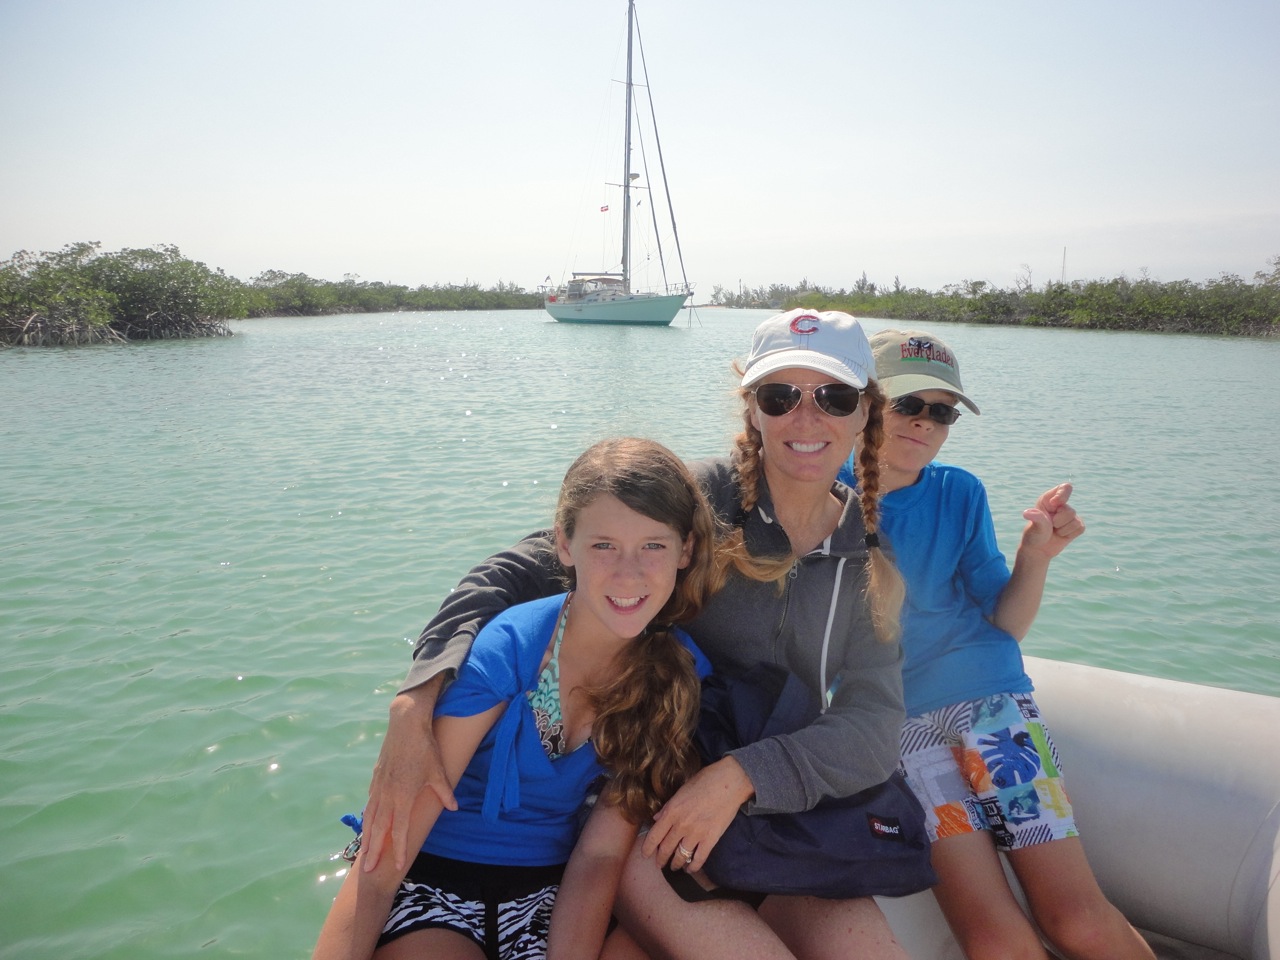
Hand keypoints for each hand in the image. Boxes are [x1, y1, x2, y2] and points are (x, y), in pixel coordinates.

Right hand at [360, 684, 455, 872]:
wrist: (406, 726)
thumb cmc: (425, 748)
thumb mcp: (438, 771)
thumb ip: (444, 792)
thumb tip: (453, 807)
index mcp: (403, 797)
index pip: (398, 830)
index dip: (397, 849)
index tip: (395, 865)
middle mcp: (387, 795)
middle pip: (378, 829)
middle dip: (374, 851)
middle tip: (367, 870)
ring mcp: (379, 787)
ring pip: (370, 817)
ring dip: (367, 836)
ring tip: (363, 852)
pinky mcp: (375, 778)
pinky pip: (370, 802)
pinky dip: (368, 816)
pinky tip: (368, 823)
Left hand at [641, 757, 753, 872]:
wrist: (730, 782)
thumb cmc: (705, 780)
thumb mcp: (681, 790)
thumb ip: (668, 806)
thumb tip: (657, 818)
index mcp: (672, 811)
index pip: (654, 835)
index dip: (647, 848)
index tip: (645, 855)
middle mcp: (681, 825)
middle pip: (666, 848)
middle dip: (661, 859)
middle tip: (659, 864)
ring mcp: (696, 833)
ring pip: (681, 856)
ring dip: (676, 864)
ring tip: (674, 867)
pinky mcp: (711, 839)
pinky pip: (699, 859)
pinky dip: (694, 867)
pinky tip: (690, 869)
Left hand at [1021, 482, 1084, 559]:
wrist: (1038, 550)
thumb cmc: (1034, 535)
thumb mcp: (1035, 526)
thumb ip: (1036, 518)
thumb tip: (1027, 513)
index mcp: (1048, 499)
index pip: (1064, 488)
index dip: (1063, 495)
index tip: (1054, 504)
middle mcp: (1060, 505)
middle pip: (1070, 510)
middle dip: (1059, 522)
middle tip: (1050, 526)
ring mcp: (1069, 515)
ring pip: (1076, 521)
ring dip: (1063, 530)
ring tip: (1054, 531)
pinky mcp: (1076, 525)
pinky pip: (1080, 528)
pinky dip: (1070, 534)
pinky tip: (1061, 535)